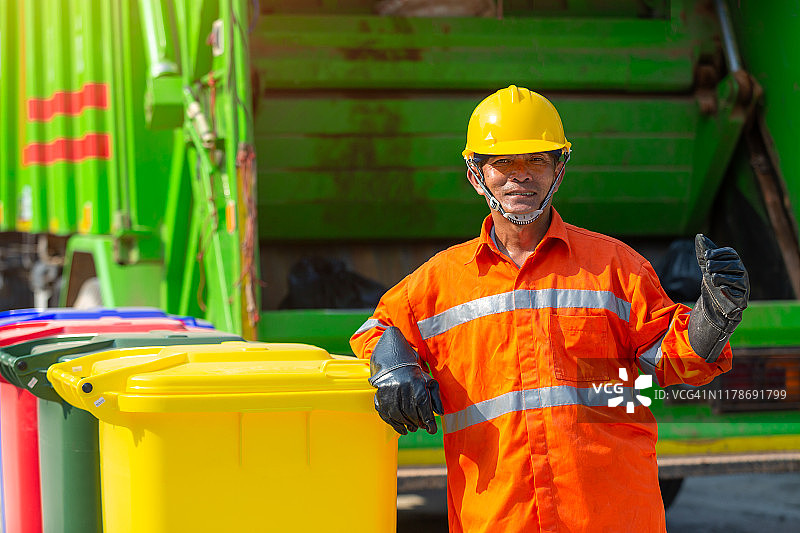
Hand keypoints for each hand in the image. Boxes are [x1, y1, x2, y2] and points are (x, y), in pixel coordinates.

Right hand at [369, 327, 443, 434]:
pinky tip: (402, 429)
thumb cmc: (415, 375)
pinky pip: (386, 415)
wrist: (394, 362)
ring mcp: (389, 393)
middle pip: (411, 413)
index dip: (429, 421)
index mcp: (416, 384)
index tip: (432, 430)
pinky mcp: (380, 397)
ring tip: (413, 428)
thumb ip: (436, 398)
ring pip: (398, 416)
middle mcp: (402, 388)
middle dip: (418, 423)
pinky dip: (395, 425)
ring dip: (407, 425)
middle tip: (422, 426)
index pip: (423, 407)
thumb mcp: (429, 382)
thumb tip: (440, 414)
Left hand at [688, 235, 749, 361]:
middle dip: (716, 265)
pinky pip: (736, 293)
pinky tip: (721, 289)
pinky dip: (727, 290)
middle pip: (732, 264)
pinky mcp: (742, 299)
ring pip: (733, 278)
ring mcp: (743, 286)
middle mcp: (742, 272)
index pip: (730, 252)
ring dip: (719, 278)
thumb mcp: (706, 267)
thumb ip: (704, 253)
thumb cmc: (712, 283)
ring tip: (712, 281)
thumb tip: (699, 236)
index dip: (717, 253)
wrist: (714, 305)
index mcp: (735, 263)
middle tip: (707, 269)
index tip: (706, 256)